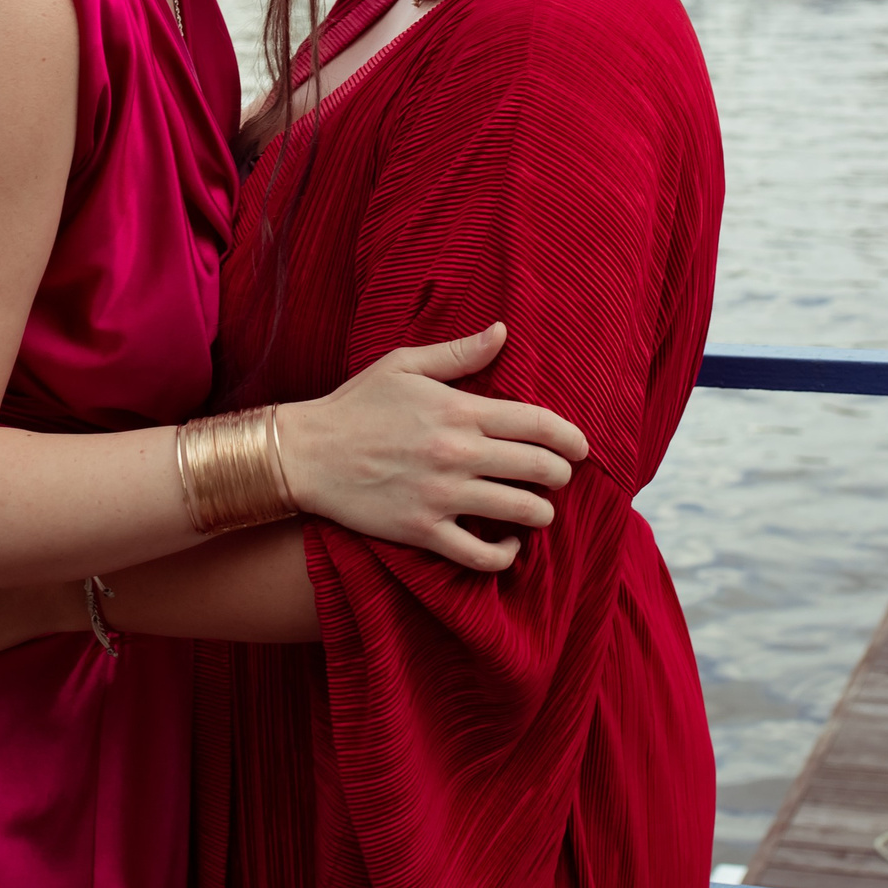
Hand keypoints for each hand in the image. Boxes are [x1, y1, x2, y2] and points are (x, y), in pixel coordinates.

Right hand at [276, 322, 589, 573]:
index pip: (537, 423)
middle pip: (540, 468)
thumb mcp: (405, 365)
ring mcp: (443, 495)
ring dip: (541, 513)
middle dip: (561, 474)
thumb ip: (459, 353)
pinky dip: (505, 555)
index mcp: (459, 410)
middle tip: (560, 478)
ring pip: (521, 511)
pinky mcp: (424, 531)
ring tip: (538, 510)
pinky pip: (482, 555)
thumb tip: (503, 331)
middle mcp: (458, 453)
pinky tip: (508, 545)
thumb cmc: (356, 405)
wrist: (306, 453)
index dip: (570, 437)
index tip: (581, 447)